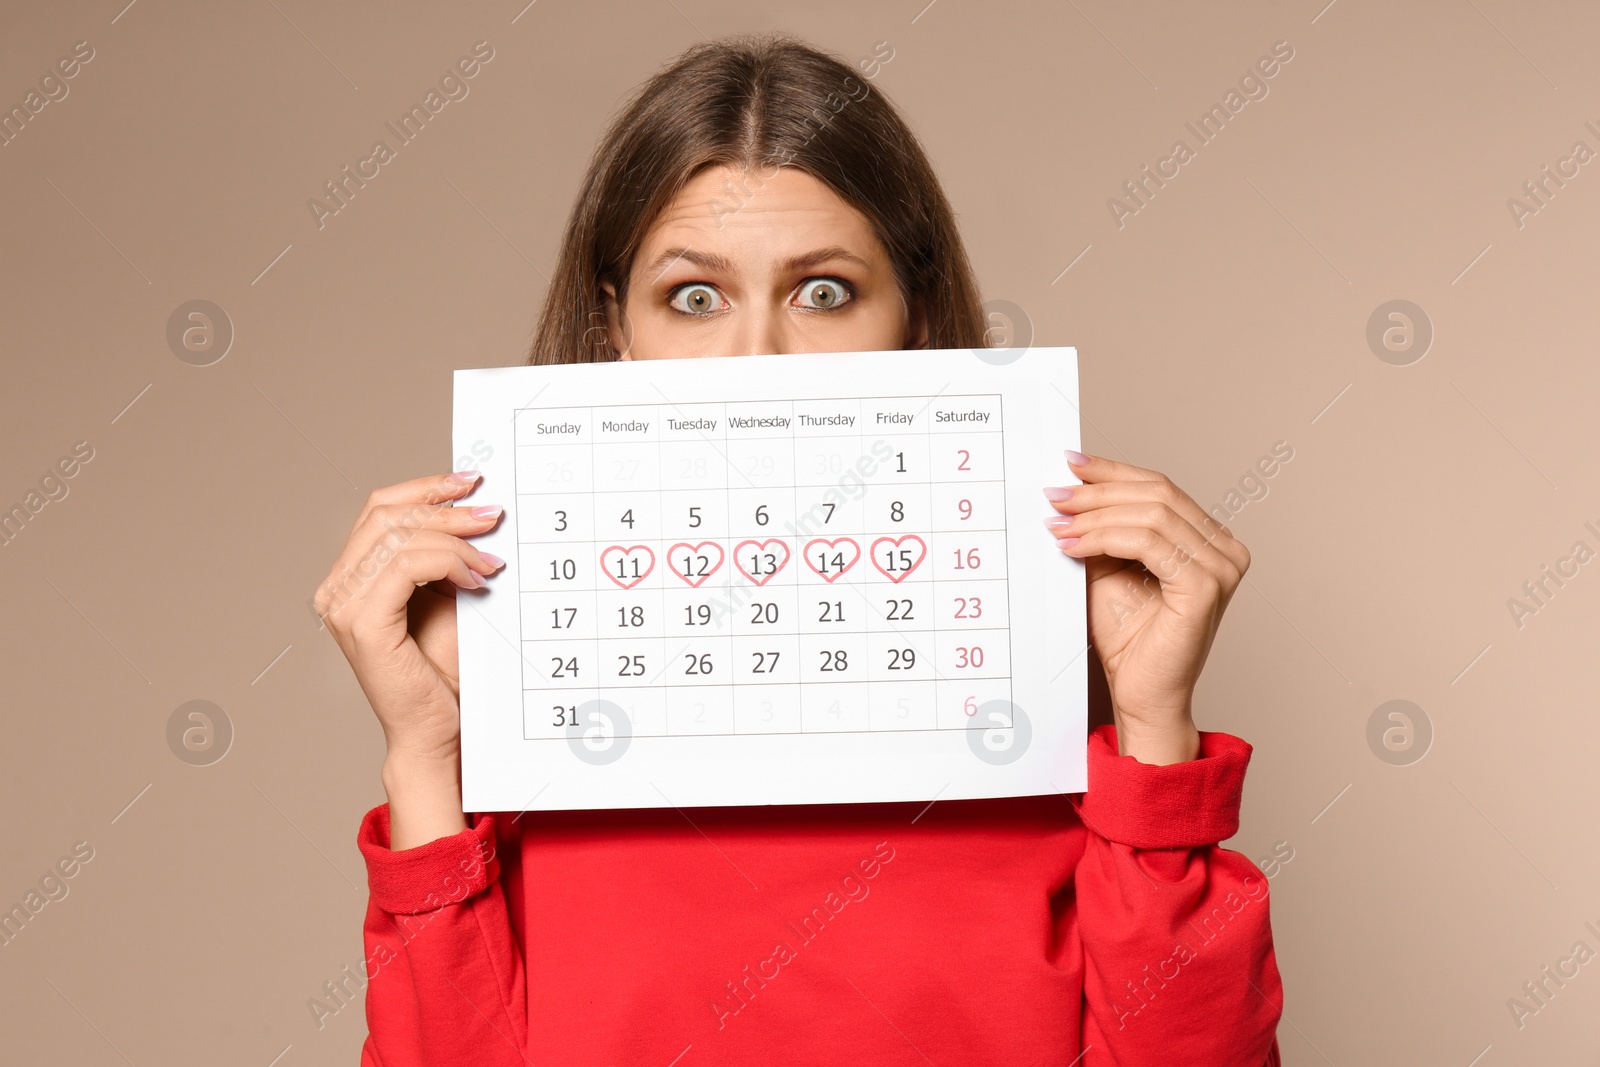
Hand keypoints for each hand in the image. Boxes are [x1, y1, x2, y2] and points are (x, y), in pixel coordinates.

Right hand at [313, 471, 504, 845]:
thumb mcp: (450, 599)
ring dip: (454, 537)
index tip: (472, 481)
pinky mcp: (363, 623)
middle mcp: (337, 588)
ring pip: (396, 536)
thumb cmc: (445, 673)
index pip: (380, 509)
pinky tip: (477, 578)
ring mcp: (344, 606)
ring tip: (492, 557)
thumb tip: (479, 507)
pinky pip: (405, 566)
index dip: (426, 488)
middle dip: (446, 508)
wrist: (440, 731)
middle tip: (493, 516)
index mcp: (352, 577)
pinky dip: (448, 562)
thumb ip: (449, 557)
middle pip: (386, 514)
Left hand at [1043, 452, 1249, 764]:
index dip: (1112, 471)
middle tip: (1054, 496)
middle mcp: (1225, 549)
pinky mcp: (1205, 588)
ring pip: (1151, 514)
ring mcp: (1221, 567)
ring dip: (1095, 515)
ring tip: (1057, 524)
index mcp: (1209, 538)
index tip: (1070, 463)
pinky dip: (1105, 538)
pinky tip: (1074, 546)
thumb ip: (1102, 529)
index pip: (1159, 487)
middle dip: (1097, 491)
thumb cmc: (1129, 638)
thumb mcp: (1109, 567)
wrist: (1141, 693)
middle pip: (1156, 494)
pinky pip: (1149, 543)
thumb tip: (1070, 486)